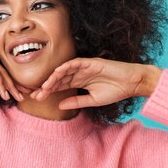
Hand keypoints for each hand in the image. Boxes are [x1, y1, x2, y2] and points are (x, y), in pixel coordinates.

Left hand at [30, 57, 157, 109]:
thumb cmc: (115, 91)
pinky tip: (57, 73)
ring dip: (54, 78)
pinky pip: (75, 63)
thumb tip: (59, 105)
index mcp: (79, 82)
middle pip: (59, 79)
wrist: (132, 83)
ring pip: (64, 71)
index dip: (49, 91)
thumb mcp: (93, 100)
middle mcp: (79, 74)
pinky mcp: (91, 62)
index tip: (37, 98)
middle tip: (36, 94)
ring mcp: (85, 67)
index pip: (60, 86)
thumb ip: (76, 102)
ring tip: (44, 86)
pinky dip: (65, 67)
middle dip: (47, 86)